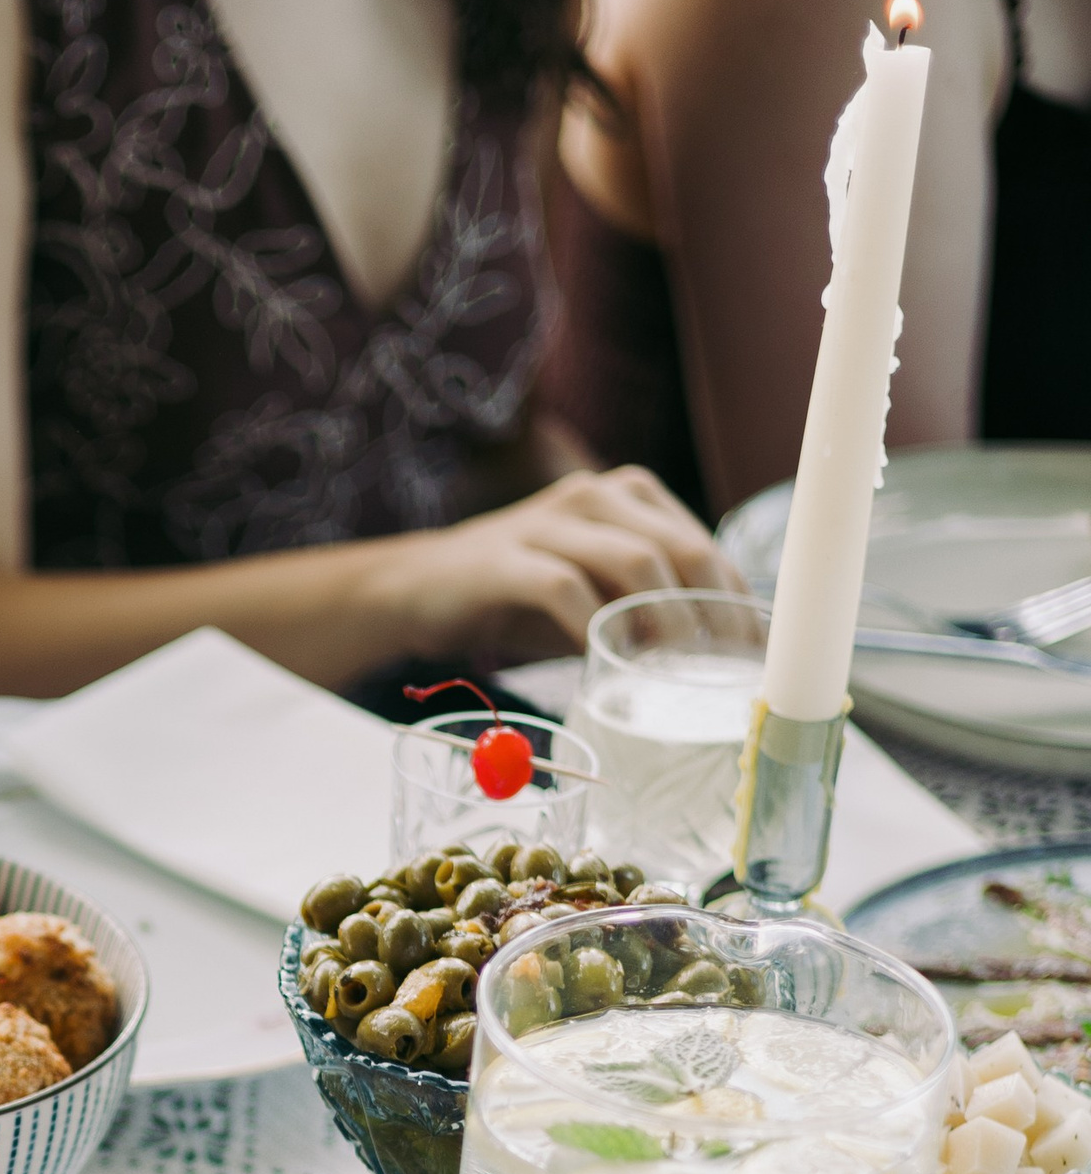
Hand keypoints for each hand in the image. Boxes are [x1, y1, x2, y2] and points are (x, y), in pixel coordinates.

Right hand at [408, 467, 738, 661]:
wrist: (421, 588)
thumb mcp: (594, 595)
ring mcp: (550, 522)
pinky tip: (605, 668)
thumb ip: (646, 611)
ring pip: (633, 563)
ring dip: (663, 623)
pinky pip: (565, 591)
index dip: (735, 605)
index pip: (706, 547)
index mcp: (630, 496)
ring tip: (676, 676)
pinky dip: (594, 631)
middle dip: (712, 617)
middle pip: (681, 550)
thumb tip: (712, 663)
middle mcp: (596, 496)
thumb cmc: (519, 599)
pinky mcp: (506, 559)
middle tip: (724, 677)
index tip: (753, 662)